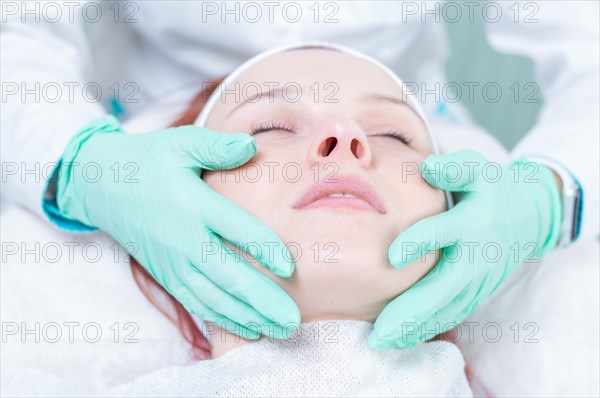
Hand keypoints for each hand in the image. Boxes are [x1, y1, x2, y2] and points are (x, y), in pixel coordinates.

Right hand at [57, 115, 299, 338]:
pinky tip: (248, 329)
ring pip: (215, 299)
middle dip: (263, 302)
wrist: (101, 186)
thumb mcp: (179, 143)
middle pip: (229, 277)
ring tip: (280, 331)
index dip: (265, 250)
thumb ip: (216, 147)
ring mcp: (173, 263)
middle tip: (293, 322)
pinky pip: (197, 304)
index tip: (291, 268)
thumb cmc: (147, 160)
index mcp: (193, 206)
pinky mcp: (167, 275)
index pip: (237, 231)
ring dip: (249, 317)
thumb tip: (252, 146)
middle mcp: (184, 240)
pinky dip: (223, 319)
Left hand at [369, 150, 561, 348]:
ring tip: (382, 341)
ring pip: (447, 309)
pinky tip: (402, 339)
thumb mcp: (478, 167)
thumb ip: (453, 168)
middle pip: (444, 288)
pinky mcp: (477, 291)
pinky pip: (453, 314)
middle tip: (380, 331)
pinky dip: (428, 329)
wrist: (530, 215)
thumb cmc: (492, 188)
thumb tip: (427, 168)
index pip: (443, 232)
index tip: (392, 256)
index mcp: (473, 221)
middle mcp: (477, 256)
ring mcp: (480, 279)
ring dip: (415, 328)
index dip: (419, 242)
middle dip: (411, 311)